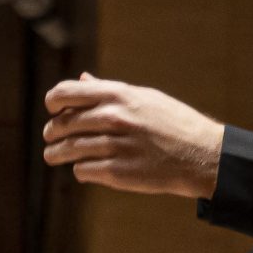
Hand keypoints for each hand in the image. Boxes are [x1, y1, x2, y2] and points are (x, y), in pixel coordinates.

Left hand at [41, 73, 225, 197]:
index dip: (53, 102)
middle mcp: (114, 118)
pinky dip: (80, 170)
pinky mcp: (118, 173)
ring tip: (53, 156)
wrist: (201, 154)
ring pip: (68, 150)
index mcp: (118, 95)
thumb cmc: (171, 123)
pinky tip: (85, 168)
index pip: (66, 93)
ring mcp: (115, 146)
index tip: (52, 110)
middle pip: (62, 124)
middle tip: (51, 137)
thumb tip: (82, 79)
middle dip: (52, 132)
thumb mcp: (143, 97)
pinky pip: (82, 170)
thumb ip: (108, 90)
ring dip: (56, 154)